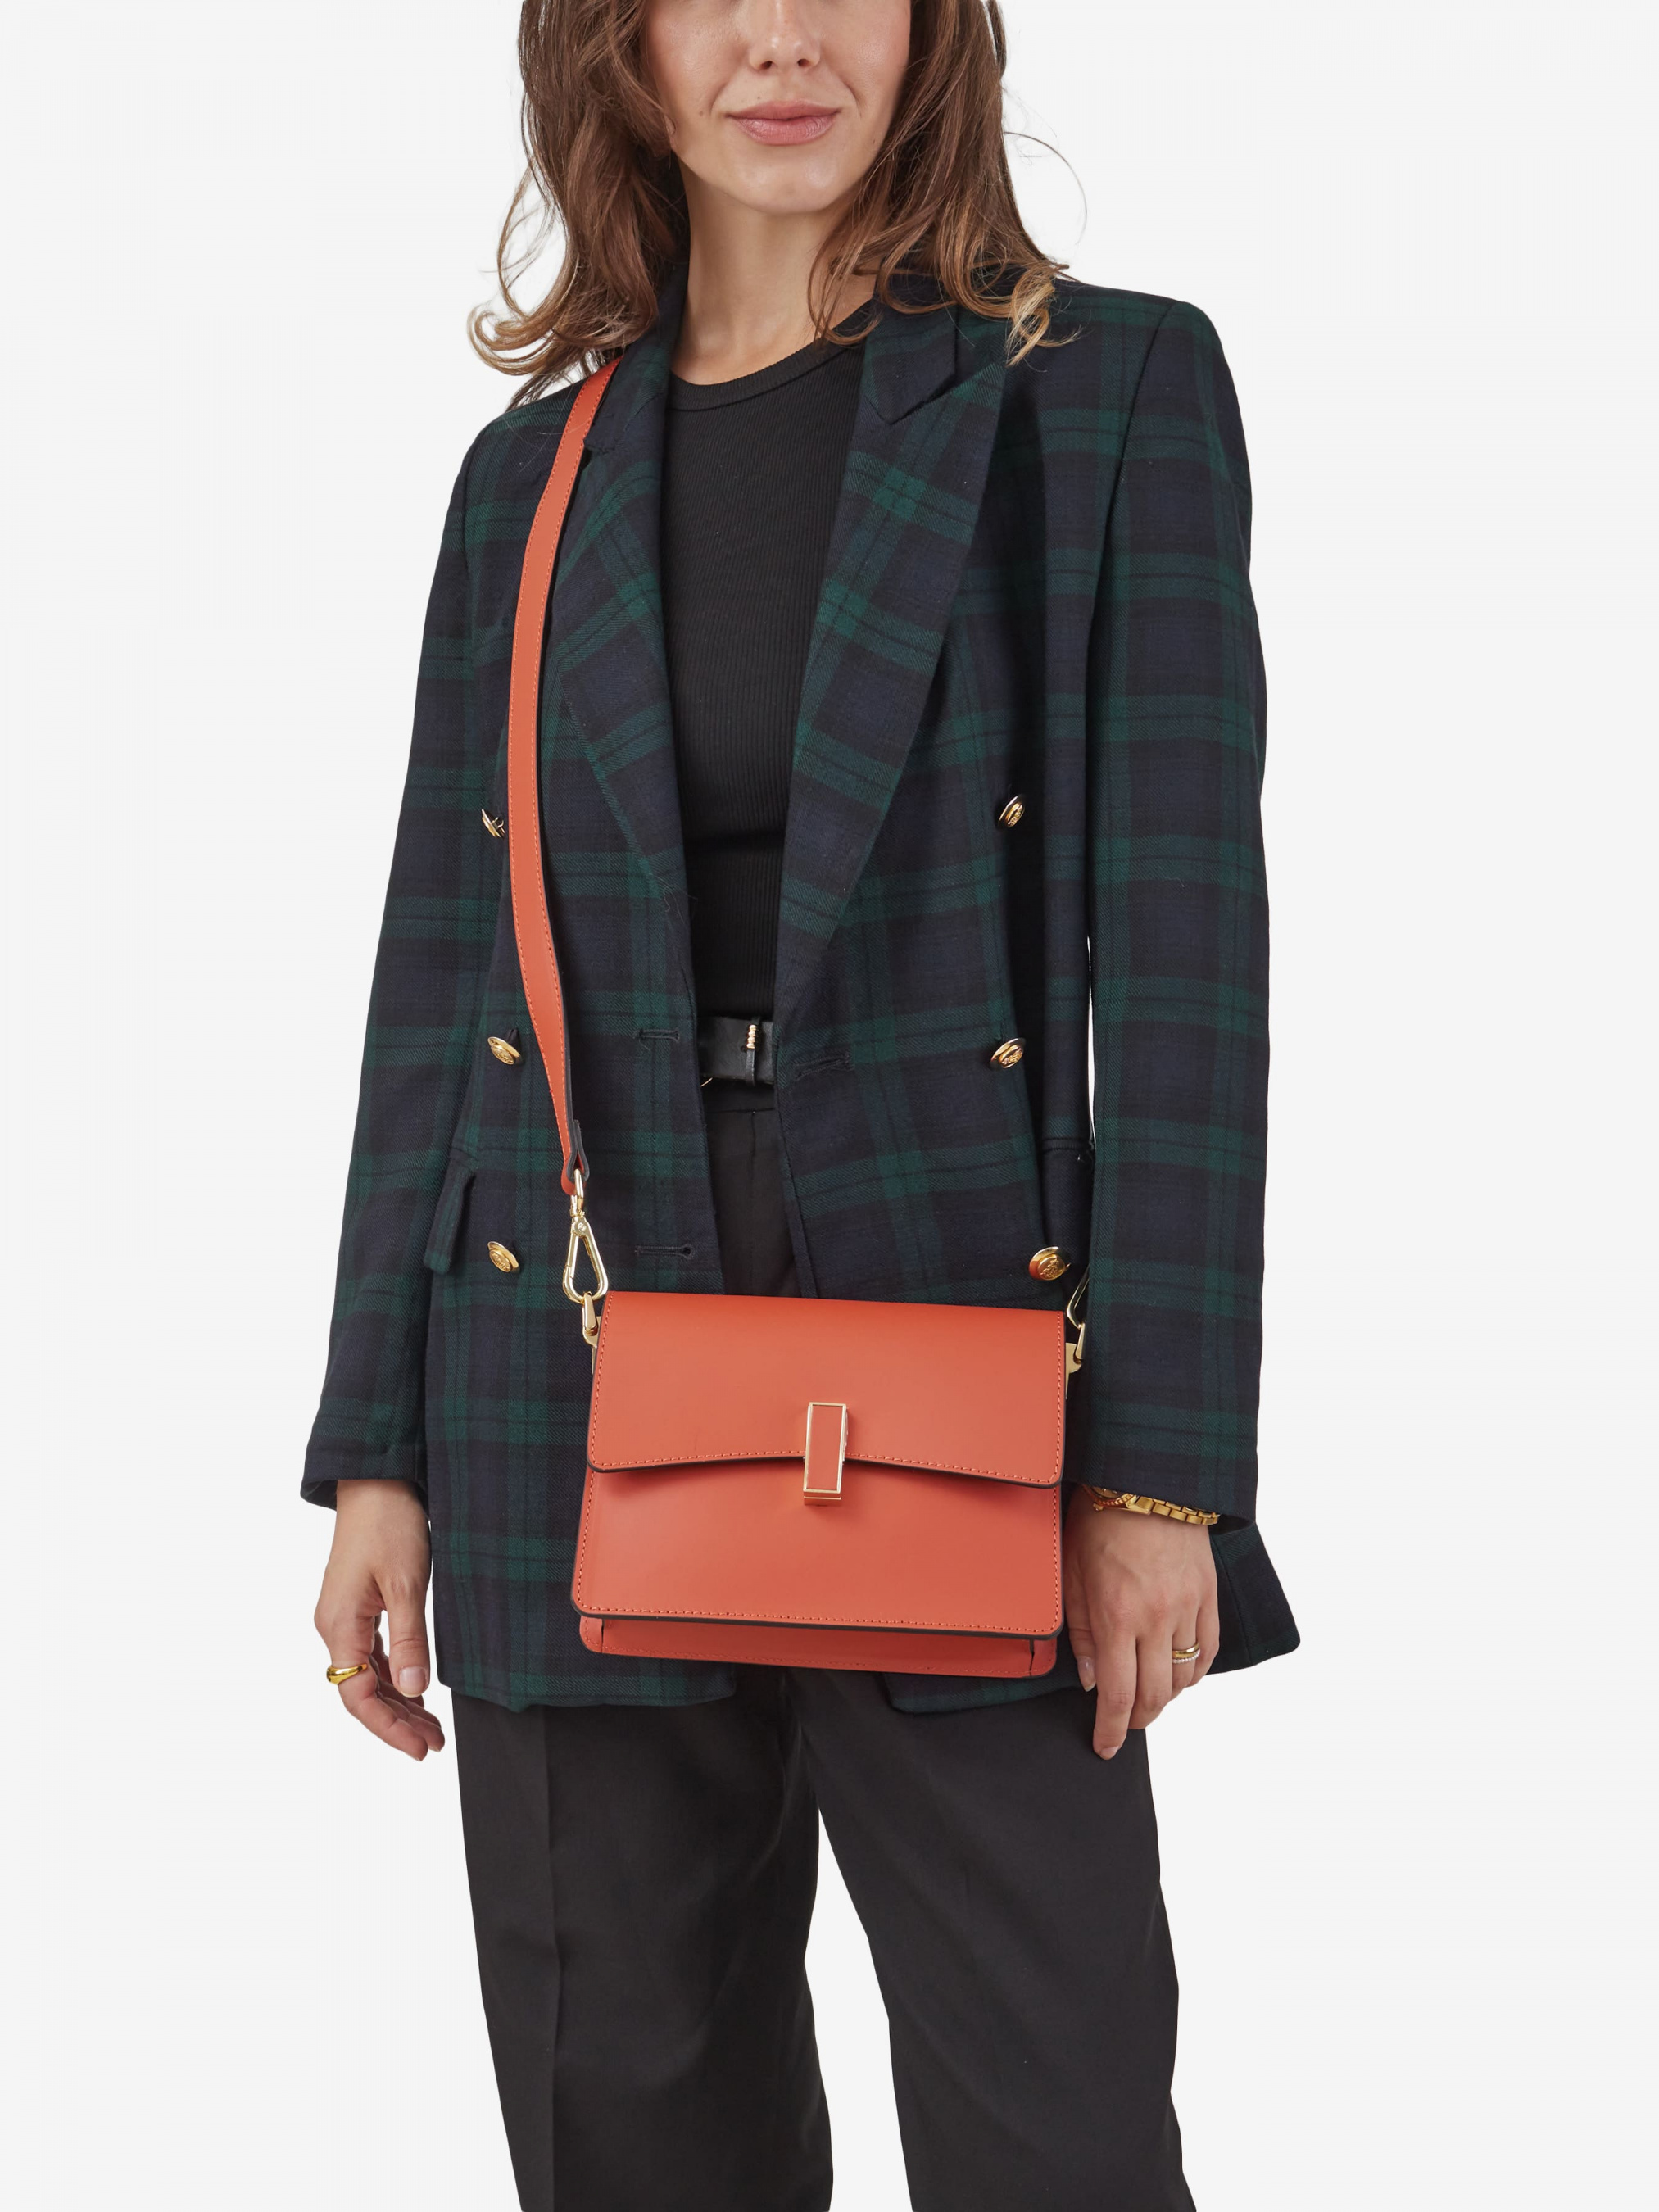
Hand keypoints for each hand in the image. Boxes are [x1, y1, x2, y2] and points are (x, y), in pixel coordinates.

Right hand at [314, 1480, 445, 1761]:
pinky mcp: (355, 1605)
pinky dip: (393, 1676)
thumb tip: (413, 1691)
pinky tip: (415, 1690)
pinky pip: (370, 1654)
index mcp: (339, 1625)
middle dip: (397, 1722)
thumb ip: (410, 1641)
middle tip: (434, 1744)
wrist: (376, 1480)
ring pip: (367, 1675)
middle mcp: (334, 1626)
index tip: (420, 1748)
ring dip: (397, 1702)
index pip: (357, 1696)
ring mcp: (343, 1616)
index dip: (388, 1728)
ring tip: (431, 1727)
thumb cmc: (389, 1524)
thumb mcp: (405, 1584)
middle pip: (361, 1691)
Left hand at [1063, 1493, 1218, 1759]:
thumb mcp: (1070, 1573)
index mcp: (1116, 1615)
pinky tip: (1177, 1672)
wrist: (1146, 1479)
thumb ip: (1078, 1631)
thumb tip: (1088, 1680)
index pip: (1118, 1695)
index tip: (1104, 1747)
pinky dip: (1193, 1671)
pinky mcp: (1208, 1596)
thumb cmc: (1099, 1519)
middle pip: (1156, 1697)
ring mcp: (1187, 1608)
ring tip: (1147, 1694)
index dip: (1111, 1731)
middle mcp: (1156, 1618)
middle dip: (1138, 1721)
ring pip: (1184, 1678)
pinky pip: (1208, 1651)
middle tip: (1124, 1725)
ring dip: (1165, 1696)